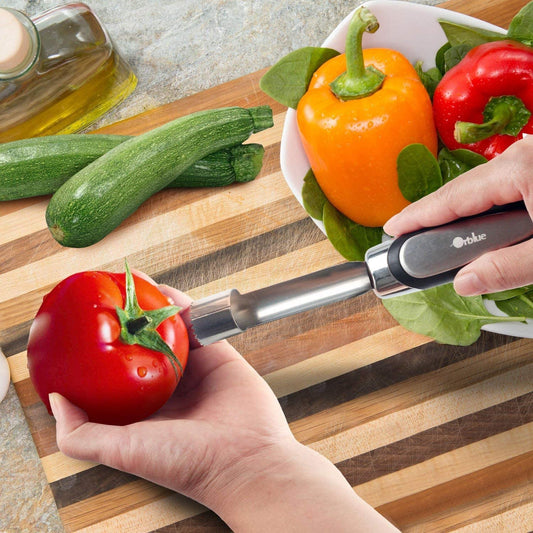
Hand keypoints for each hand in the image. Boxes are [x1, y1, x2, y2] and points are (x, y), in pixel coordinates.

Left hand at [50, 276, 397, 531]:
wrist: (246, 460)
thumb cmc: (187, 462)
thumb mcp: (122, 451)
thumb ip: (81, 434)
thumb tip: (55, 402)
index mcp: (146, 410)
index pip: (118, 372)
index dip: (102, 349)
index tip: (87, 328)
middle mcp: (169, 388)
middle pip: (144, 345)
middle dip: (128, 321)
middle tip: (112, 297)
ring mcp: (195, 370)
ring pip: (171, 332)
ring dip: (154, 308)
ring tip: (135, 285)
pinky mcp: (219, 355)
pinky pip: (198, 325)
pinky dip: (183, 307)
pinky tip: (166, 293)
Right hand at [384, 136, 532, 295]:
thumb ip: (508, 268)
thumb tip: (465, 282)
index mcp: (519, 170)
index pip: (451, 197)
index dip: (417, 216)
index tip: (391, 228)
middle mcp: (519, 156)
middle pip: (460, 190)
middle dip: (433, 217)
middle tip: (407, 239)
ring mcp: (528, 157)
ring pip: (479, 189)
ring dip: (460, 215)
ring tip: (441, 239)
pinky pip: (498, 186)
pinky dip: (482, 208)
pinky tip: (479, 226)